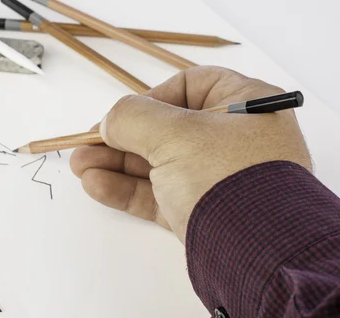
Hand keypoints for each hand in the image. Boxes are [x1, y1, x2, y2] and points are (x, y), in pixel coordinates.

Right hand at [70, 66, 311, 243]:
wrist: (258, 254)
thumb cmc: (227, 177)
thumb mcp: (176, 134)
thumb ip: (134, 118)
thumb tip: (110, 121)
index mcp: (245, 105)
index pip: (192, 85)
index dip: (152, 96)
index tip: (124, 114)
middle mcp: (235, 139)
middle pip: (167, 128)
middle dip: (122, 136)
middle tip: (87, 143)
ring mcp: (219, 178)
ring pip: (159, 163)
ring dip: (117, 163)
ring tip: (80, 165)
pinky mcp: (204, 211)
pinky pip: (161, 194)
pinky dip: (129, 189)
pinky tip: (97, 185)